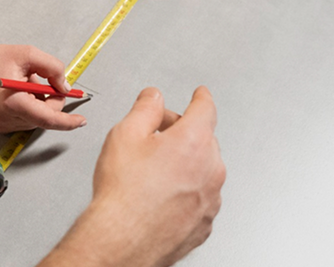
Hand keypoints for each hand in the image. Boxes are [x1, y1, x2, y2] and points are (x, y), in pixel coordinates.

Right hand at [0, 42, 86, 132]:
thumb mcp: (29, 54)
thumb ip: (53, 68)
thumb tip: (65, 87)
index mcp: (14, 102)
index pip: (48, 119)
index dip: (67, 121)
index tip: (81, 121)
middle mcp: (6, 118)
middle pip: (44, 117)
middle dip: (50, 100)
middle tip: (41, 81)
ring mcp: (0, 124)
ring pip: (34, 120)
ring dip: (37, 103)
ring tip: (22, 84)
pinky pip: (23, 120)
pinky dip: (26, 107)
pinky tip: (15, 93)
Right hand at [40, 86, 224, 266]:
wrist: (122, 239)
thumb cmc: (124, 193)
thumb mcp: (125, 134)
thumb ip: (145, 108)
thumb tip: (153, 97)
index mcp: (194, 141)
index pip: (205, 108)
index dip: (200, 98)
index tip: (201, 95)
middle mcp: (210, 169)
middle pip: (203, 139)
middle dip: (182, 134)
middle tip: (154, 140)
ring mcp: (211, 199)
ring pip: (203, 170)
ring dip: (185, 165)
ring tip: (152, 175)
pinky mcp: (205, 223)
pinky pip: (200, 198)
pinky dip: (186, 193)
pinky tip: (159, 197)